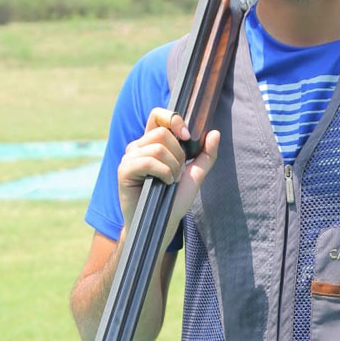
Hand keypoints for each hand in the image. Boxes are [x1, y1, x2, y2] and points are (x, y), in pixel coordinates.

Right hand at [117, 108, 220, 241]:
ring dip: (172, 168)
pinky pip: (148, 161)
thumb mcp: (195, 175)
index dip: (173, 119)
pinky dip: (163, 173)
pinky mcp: (124, 171)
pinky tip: (164, 184)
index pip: (158, 115)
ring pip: (158, 148)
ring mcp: (129, 158)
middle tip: (177, 173)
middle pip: (163, 133)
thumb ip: (205, 155)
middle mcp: (138, 147)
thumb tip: (214, 132)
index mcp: (151, 143)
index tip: (187, 136)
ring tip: (170, 182)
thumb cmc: (174, 200)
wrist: (161, 224)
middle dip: (178, 154)